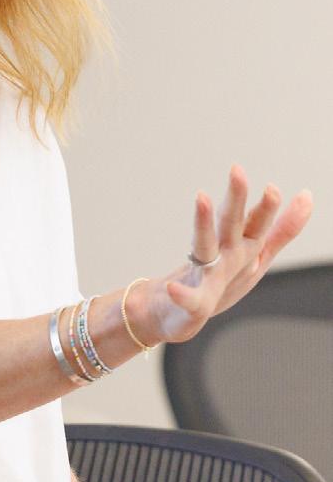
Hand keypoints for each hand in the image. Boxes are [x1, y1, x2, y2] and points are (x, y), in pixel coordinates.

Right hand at [141, 165, 312, 343]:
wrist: (174, 311)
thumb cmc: (219, 281)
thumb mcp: (257, 255)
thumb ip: (282, 229)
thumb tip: (307, 195)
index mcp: (241, 246)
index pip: (256, 221)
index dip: (266, 206)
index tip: (272, 188)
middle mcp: (221, 253)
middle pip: (230, 223)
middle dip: (236, 198)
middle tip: (237, 170)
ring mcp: (203, 274)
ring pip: (204, 245)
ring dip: (203, 222)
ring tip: (202, 197)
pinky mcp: (191, 302)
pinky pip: (189, 299)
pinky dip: (181, 294)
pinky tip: (173, 289)